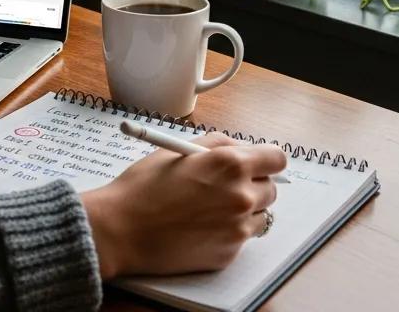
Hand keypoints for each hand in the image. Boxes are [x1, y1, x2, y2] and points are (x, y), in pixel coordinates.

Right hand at [80, 134, 286, 278]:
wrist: (122, 229)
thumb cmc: (145, 185)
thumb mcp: (181, 149)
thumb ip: (218, 144)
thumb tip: (241, 148)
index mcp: (231, 165)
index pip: (277, 159)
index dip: (266, 159)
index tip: (258, 162)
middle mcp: (241, 197)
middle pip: (271, 189)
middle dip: (253, 183)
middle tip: (225, 184)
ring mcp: (237, 229)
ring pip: (260, 215)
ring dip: (245, 209)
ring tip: (211, 206)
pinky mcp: (228, 254)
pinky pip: (241, 237)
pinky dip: (228, 230)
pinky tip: (200, 225)